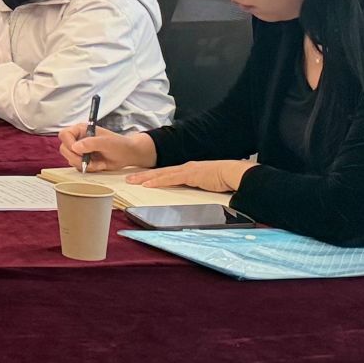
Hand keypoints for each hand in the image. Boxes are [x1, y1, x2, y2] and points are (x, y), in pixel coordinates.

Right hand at [58, 123, 156, 172]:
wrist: (127, 155)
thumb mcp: (106, 142)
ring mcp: (80, 151)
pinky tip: (99, 165)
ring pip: (70, 160)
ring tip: (98, 163)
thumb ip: (91, 143)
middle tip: (88, 161)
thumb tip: (75, 147)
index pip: (64, 135)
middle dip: (76, 158)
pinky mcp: (83, 160)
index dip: (69, 144)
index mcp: (81, 130)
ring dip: (84, 164)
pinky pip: (78, 167)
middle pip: (64, 149)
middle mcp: (78, 139)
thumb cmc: (119, 144)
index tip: (79, 151)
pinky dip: (88, 169)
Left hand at [126, 160, 254, 193]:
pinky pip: (170, 179)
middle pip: (159, 172)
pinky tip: (147, 184)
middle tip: (128, 179)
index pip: (166, 173)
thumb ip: (196, 187)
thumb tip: (191, 194)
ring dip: (145, 178)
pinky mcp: (190, 175)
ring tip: (132, 181)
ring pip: (161, 174)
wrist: (235, 173)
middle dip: (142, 175)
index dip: (152, 175)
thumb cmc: (224, 179)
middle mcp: (184, 168)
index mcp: (188, 170)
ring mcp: (186, 170)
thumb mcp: (205, 183)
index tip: (140, 178)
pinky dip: (157, 181)